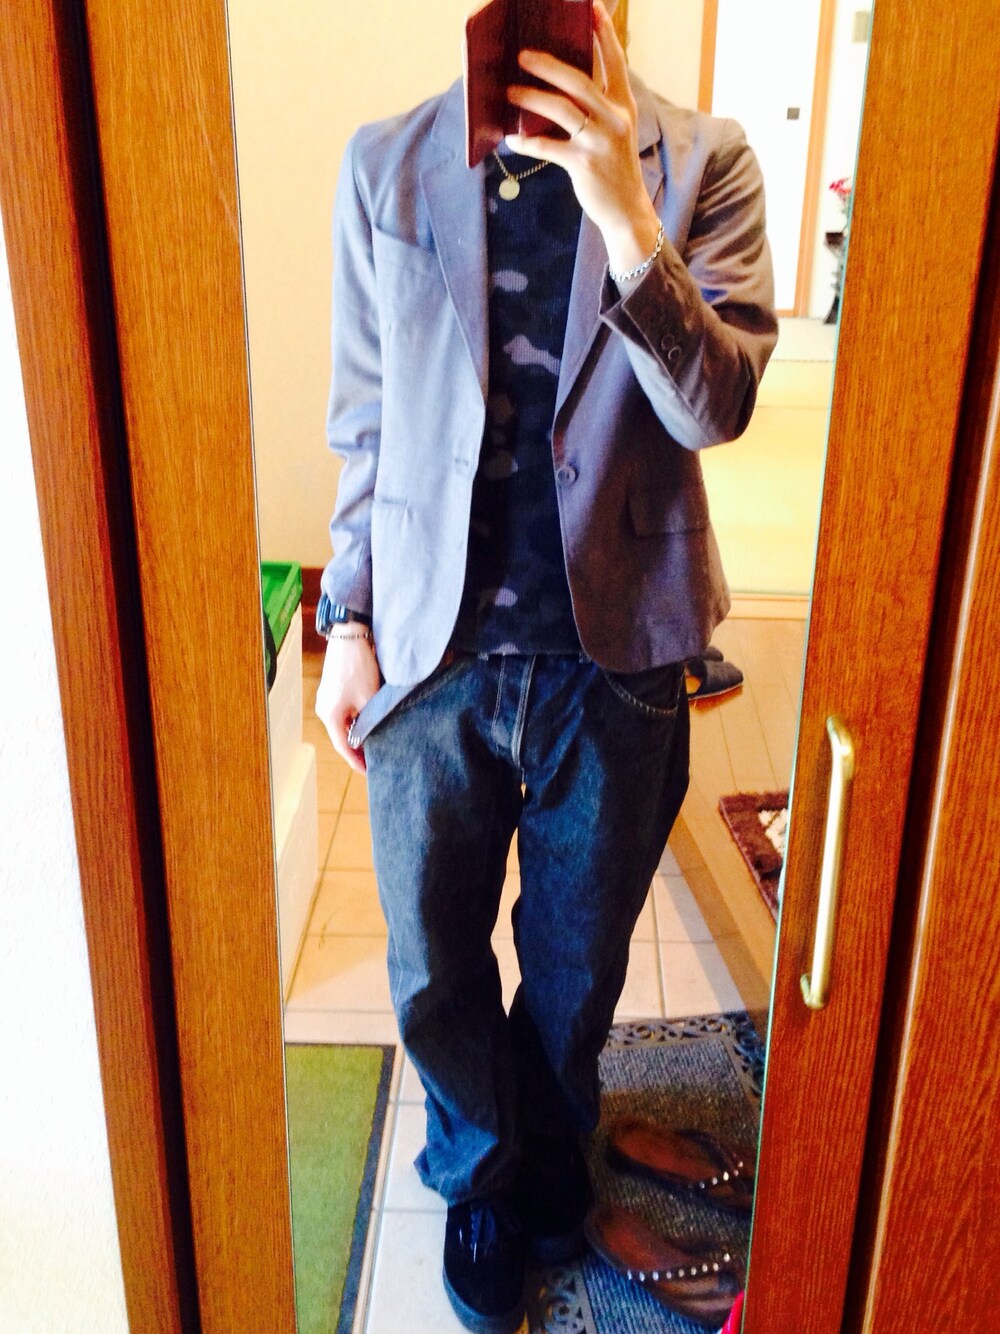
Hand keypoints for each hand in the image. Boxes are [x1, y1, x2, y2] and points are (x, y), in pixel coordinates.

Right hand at [315, 633, 379, 773]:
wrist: (350, 636)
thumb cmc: (359, 667)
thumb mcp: (369, 698)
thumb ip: (371, 721)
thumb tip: (376, 738)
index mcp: (330, 715)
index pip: (344, 747)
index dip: (357, 762)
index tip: (370, 772)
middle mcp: (324, 709)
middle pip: (341, 737)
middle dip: (358, 749)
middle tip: (375, 760)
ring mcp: (326, 698)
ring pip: (343, 724)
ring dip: (357, 734)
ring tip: (374, 743)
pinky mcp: (332, 689)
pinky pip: (343, 712)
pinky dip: (354, 721)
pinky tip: (368, 723)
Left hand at [504, 0, 660, 274]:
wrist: (626, 210)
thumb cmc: (613, 166)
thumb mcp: (613, 130)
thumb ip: (594, 105)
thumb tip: (555, 82)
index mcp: (624, 104)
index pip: (613, 60)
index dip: (602, 32)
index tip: (589, 6)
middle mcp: (616, 118)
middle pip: (579, 81)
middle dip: (548, 65)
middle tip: (521, 54)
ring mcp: (601, 142)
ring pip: (561, 110)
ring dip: (531, 98)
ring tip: (508, 92)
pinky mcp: (584, 165)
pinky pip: (548, 147)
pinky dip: (527, 143)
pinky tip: (512, 140)